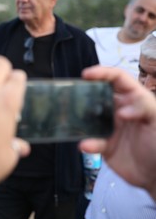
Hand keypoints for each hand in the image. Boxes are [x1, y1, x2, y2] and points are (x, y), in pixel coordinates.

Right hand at [80, 66, 155, 199]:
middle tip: (73, 93)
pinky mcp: (105, 145)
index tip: (86, 74)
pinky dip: (87, 143)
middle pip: (99, 95)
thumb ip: (144, 107)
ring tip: (72, 118)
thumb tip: (121, 110)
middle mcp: (120, 110)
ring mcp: (111, 128)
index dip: (103, 73)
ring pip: (90, 117)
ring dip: (82, 118)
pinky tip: (86, 145)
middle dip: (86, 92)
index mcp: (135, 100)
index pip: (118, 80)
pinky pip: (92, 141)